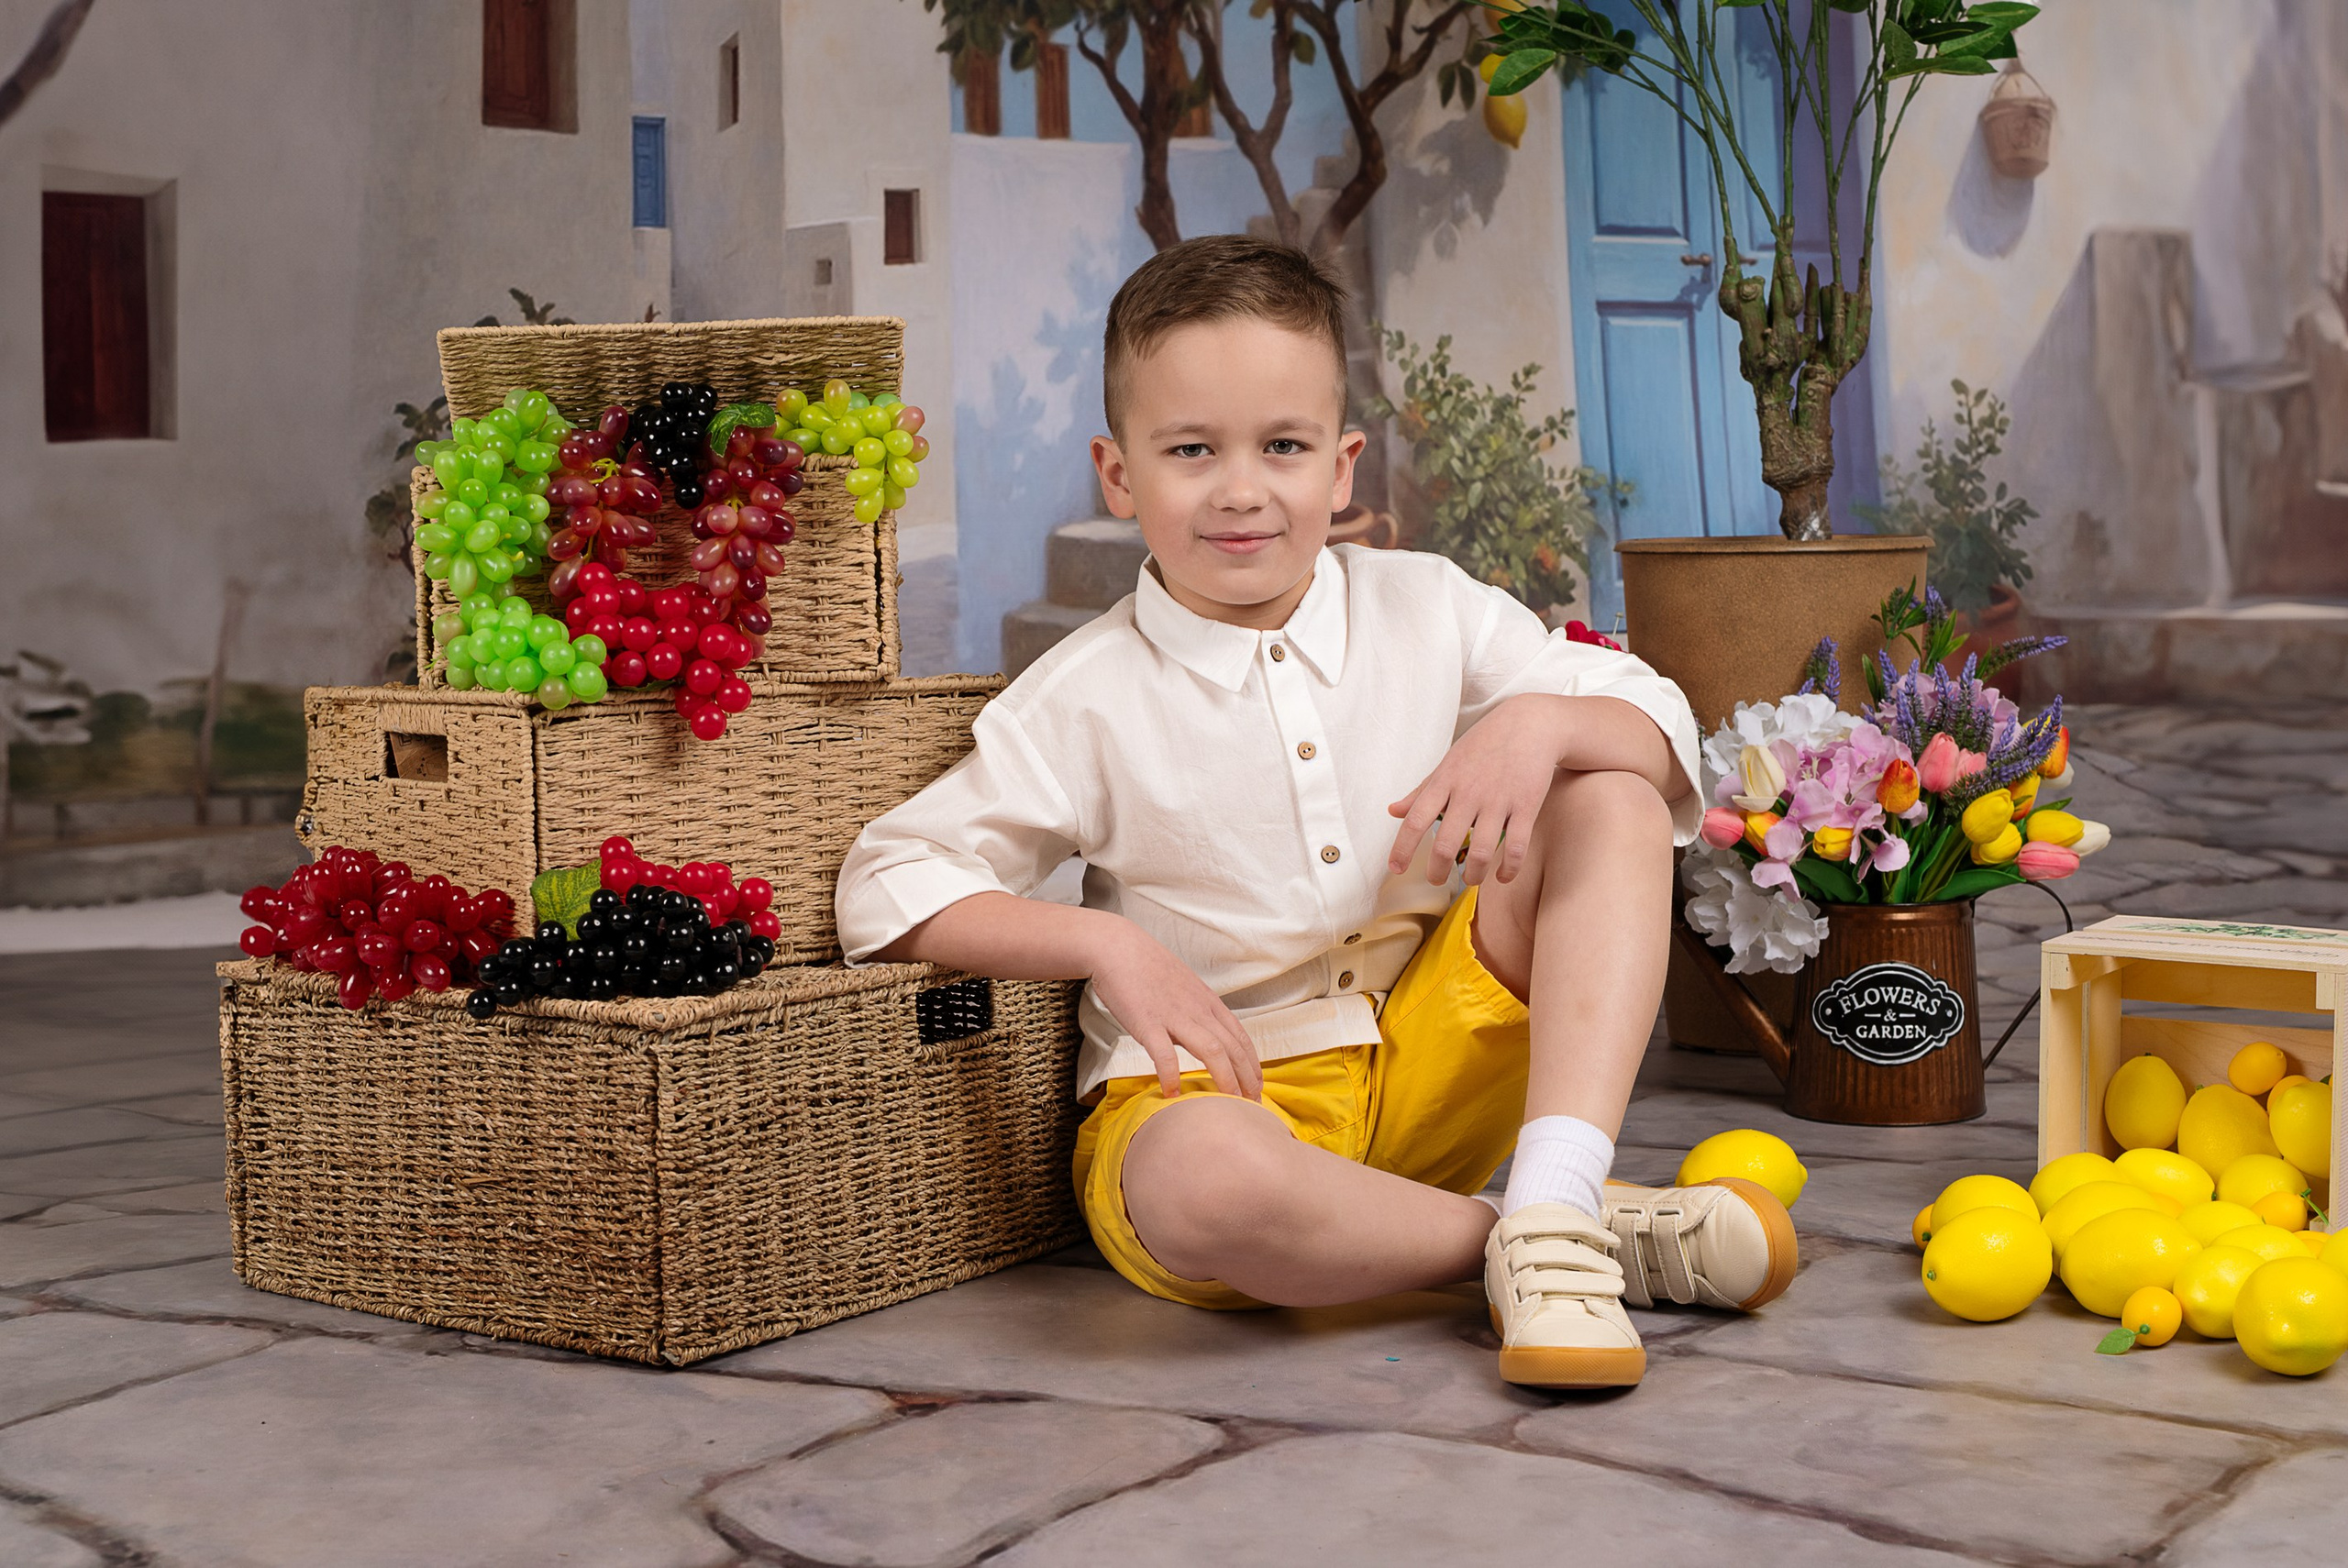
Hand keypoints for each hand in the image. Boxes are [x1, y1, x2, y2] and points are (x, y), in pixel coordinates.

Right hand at [1087, 920, 1263, 1100]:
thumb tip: (1202, 1035)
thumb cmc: (1147, 968)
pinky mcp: (1148, 1023)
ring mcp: (1174, 1016)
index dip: (1252, 1064)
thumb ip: (1196, 1010)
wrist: (1118, 948)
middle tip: (1253, 1103)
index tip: (1257, 1085)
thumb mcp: (1184, 986)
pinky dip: (1171, 1075)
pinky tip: (1172, 1093)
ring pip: (1212, 1051)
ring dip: (1225, 1079)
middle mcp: (1198, 1010)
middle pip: (1233, 1048)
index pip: (1240, 1037)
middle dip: (1246, 1078)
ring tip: (1229, 1103)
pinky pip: (1164, 1054)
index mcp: (1207, 1002)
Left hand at [1388, 695, 1565, 886]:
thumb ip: (1421, 792)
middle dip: (1437, 872)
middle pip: (1445, 845)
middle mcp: (1469, 793)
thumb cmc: (1484, 745)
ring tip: (1470, 880)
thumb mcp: (1448, 763)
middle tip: (1436, 880)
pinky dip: (1509, 869)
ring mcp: (1499, 801)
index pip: (1415, 821)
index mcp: (1445, 781)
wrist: (1530, 723)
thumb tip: (1393, 812)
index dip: (1402, 849)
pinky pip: (1517, 848)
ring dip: (1473, 876)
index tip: (1395, 869)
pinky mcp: (1527, 806)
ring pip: (1482, 853)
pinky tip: (1502, 876)